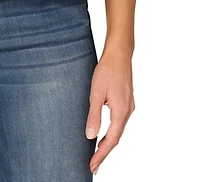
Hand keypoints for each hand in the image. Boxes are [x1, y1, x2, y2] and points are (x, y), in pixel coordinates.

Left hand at [85, 49, 134, 174]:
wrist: (119, 54)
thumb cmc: (107, 70)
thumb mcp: (96, 93)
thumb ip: (94, 115)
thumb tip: (91, 136)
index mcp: (121, 111)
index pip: (111, 140)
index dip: (101, 154)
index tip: (93, 165)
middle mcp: (128, 111)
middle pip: (116, 138)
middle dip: (104, 152)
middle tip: (93, 165)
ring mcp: (129, 106)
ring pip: (118, 131)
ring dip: (108, 143)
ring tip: (96, 153)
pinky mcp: (126, 102)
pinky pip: (119, 122)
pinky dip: (111, 132)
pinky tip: (104, 134)